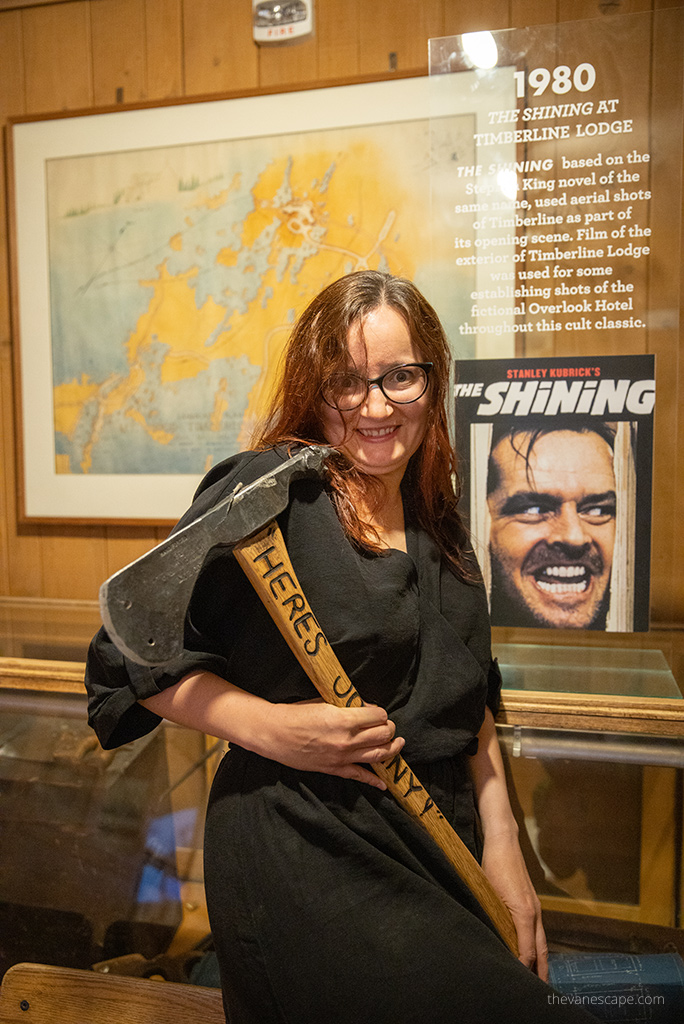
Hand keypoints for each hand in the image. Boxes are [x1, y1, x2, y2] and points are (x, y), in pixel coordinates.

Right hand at [257, 698, 404, 789]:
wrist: (274, 733)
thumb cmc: (296, 714)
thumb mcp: (324, 702)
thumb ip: (347, 706)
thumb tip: (366, 708)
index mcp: (344, 719)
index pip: (378, 716)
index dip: (380, 712)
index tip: (378, 712)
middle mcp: (346, 740)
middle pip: (382, 735)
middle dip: (389, 728)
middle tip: (388, 725)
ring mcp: (342, 757)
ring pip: (378, 755)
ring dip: (392, 749)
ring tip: (398, 743)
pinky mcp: (334, 769)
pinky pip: (359, 776)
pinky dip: (374, 781)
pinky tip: (384, 783)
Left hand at [480, 829, 548, 979]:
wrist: (503, 843)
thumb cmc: (493, 866)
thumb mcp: (489, 894)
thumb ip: (495, 919)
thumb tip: (495, 941)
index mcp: (524, 913)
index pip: (528, 951)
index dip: (524, 968)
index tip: (520, 983)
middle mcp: (534, 912)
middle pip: (542, 950)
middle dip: (541, 971)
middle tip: (539, 991)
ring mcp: (535, 907)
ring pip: (542, 941)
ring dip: (542, 960)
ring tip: (538, 977)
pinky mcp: (531, 902)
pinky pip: (538, 930)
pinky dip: (538, 945)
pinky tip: (532, 951)